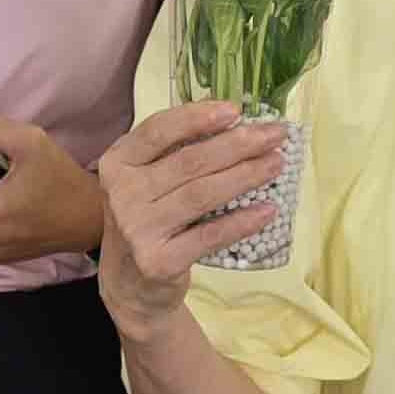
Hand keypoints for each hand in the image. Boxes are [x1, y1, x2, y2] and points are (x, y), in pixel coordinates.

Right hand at [95, 101, 294, 336]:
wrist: (129, 283)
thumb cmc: (147, 219)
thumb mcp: (146, 180)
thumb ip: (175, 149)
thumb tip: (230, 115)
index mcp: (118, 163)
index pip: (158, 131)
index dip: (197, 117)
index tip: (236, 110)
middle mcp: (121, 194)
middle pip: (188, 162)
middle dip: (238, 144)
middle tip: (274, 135)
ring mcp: (138, 229)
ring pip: (201, 195)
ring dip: (245, 176)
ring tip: (276, 164)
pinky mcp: (158, 261)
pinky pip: (209, 236)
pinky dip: (241, 222)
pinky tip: (267, 210)